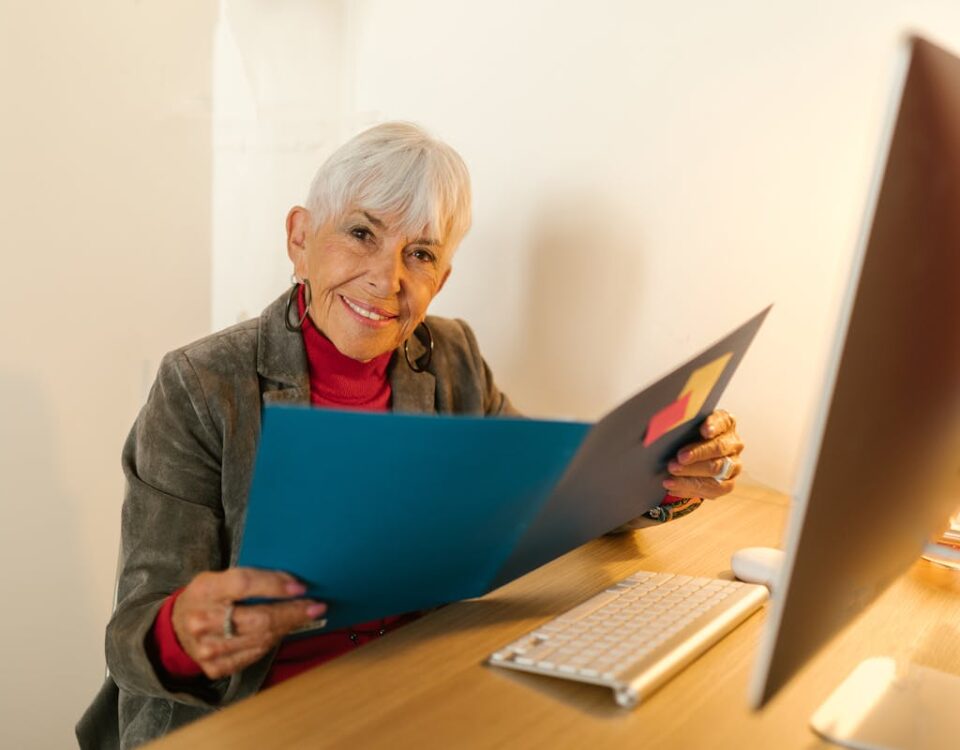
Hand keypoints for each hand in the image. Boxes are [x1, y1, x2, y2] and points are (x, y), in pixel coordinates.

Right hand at [172, 568, 325, 679]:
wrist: (175, 629)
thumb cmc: (206, 597)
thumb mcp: (218, 577)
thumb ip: (248, 578)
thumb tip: (290, 580)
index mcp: (205, 590)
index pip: (244, 584)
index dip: (274, 585)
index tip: (300, 587)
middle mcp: (203, 621)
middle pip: (258, 618)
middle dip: (292, 612)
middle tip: (315, 606)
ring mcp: (208, 648)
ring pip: (260, 639)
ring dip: (287, 627)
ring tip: (302, 617)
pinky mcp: (215, 667)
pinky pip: (254, 655)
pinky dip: (271, 642)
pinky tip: (280, 631)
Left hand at [662, 409, 742, 499]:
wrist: (695, 455)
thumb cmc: (690, 436)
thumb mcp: (687, 427)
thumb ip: (682, 426)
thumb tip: (663, 428)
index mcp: (726, 423)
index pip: (722, 422)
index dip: (713, 426)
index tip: (704, 431)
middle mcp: (734, 444)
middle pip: (718, 449)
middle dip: (696, 455)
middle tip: (676, 461)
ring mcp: (734, 465)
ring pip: (715, 472)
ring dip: (690, 476)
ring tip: (670, 478)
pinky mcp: (728, 483)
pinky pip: (713, 490)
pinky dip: (690, 489)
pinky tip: (674, 487)